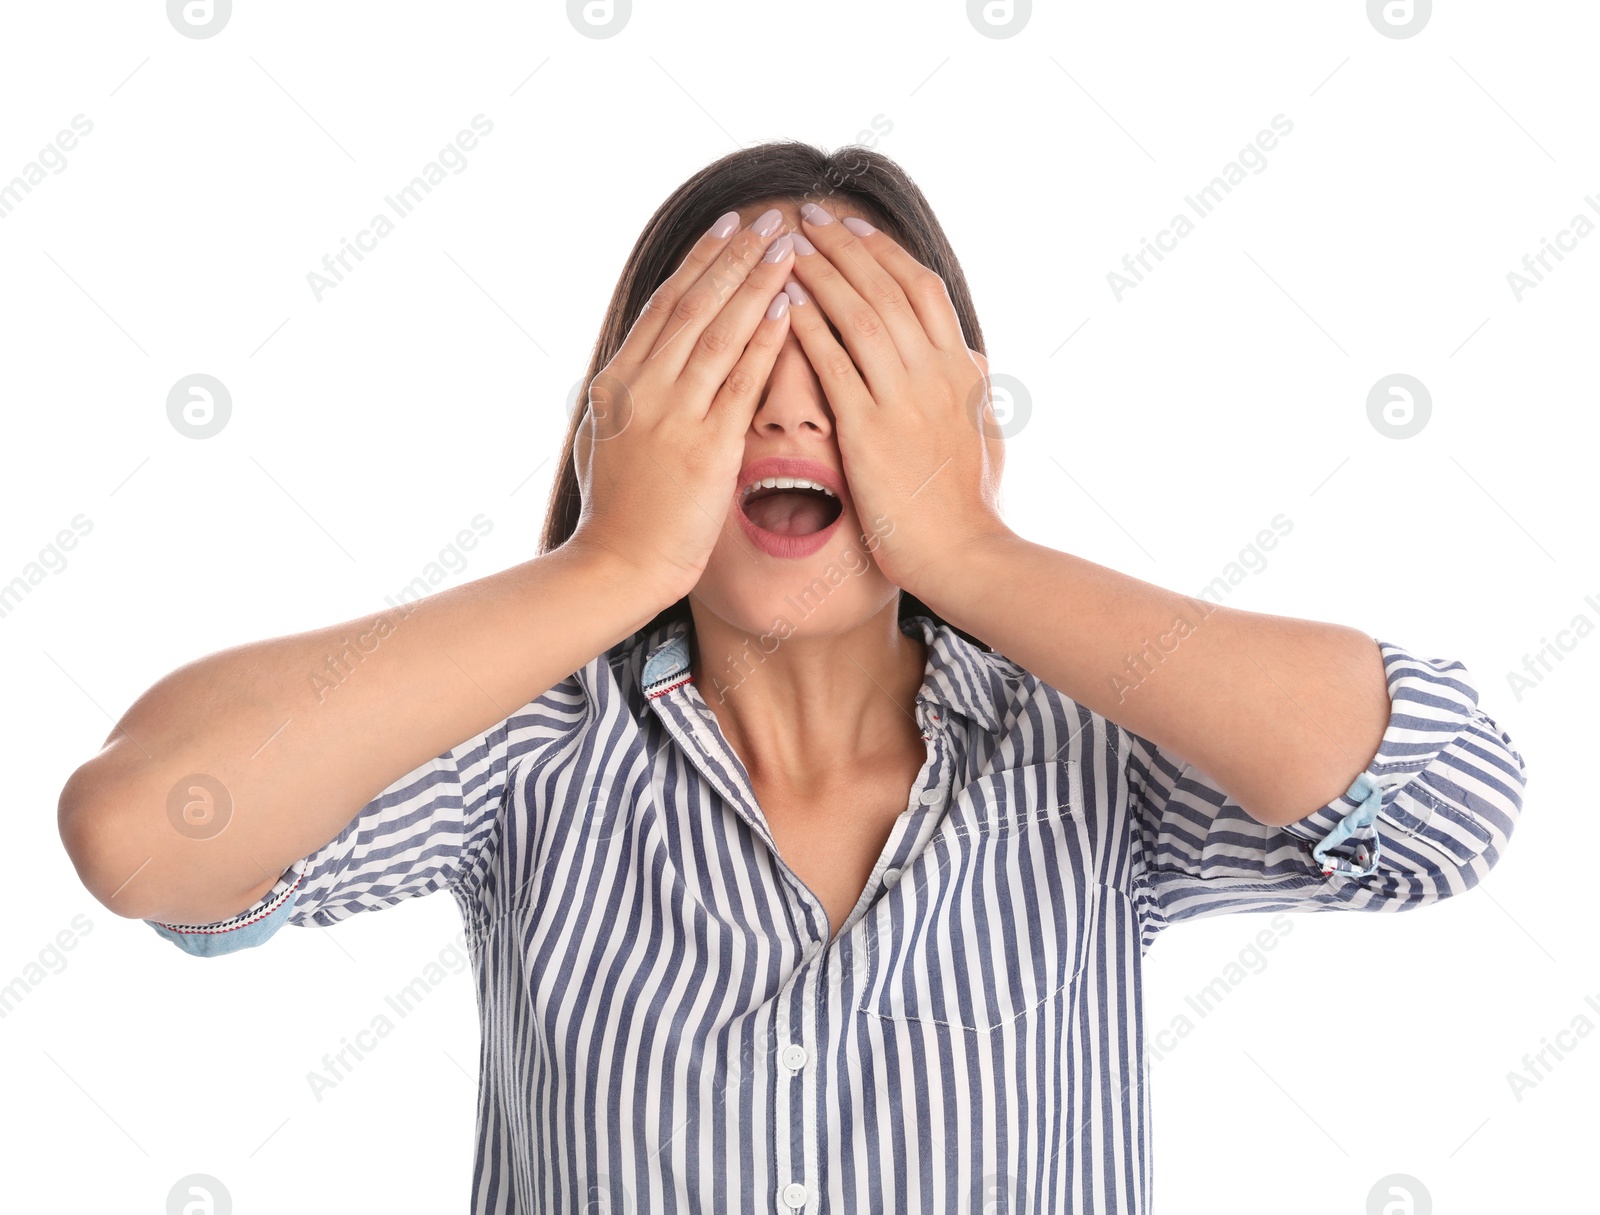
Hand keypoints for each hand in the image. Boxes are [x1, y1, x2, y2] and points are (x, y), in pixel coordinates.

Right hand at [569, 210, 795, 605]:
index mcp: (616, 381)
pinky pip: (740, 383)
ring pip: (718, 332)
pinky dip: (763, 342)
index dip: (699, 261)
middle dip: (734, 256)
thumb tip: (635, 362)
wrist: (617, 566)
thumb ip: (621, 396)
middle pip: (693, 304)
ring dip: (755, 284)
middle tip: (770, 219)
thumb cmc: (616, 511)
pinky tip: (788, 309)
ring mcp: (672, 416)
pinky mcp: (705, 448)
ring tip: (788, 247)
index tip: (728, 226)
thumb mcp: (601, 438)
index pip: (663, 305)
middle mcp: (642, 388)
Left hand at [782, 204, 1012, 601]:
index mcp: (961, 368)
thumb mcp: (985, 432)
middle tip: (806, 218)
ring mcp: (904, 398)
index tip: (850, 228)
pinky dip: (809, 327)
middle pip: (886, 287)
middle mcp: (936, 372)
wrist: (964, 553)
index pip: (921, 288)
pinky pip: (835, 364)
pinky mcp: (871, 430)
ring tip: (786, 247)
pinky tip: (784, 303)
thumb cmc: (970, 504)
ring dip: (821, 274)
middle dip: (843, 247)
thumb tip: (971, 359)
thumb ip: (974, 389)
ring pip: (860, 314)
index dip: (882, 252)